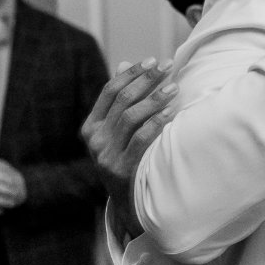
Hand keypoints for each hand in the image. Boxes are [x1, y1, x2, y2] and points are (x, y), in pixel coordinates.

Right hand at [82, 59, 176, 239]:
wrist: (127, 203)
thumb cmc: (125, 160)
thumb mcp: (116, 133)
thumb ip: (119, 102)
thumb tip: (124, 64)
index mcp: (90, 127)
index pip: (109, 91)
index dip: (131, 74)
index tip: (152, 61)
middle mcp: (94, 140)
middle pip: (122, 100)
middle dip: (146, 80)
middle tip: (168, 66)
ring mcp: (106, 155)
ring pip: (130, 117)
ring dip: (154, 99)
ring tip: (174, 87)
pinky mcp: (121, 169)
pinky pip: (140, 139)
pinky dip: (156, 123)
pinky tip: (171, 112)